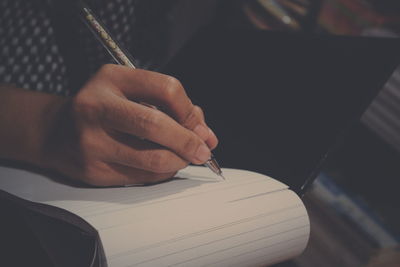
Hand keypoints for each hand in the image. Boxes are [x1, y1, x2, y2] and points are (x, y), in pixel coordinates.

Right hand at [41, 64, 217, 185]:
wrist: (57, 131)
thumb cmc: (103, 108)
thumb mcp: (132, 91)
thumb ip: (170, 106)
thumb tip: (205, 133)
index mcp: (112, 79)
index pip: (166, 89)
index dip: (190, 111)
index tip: (199, 127)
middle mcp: (97, 107)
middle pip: (156, 126)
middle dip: (188, 142)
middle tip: (203, 151)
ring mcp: (92, 142)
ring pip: (153, 159)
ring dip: (179, 161)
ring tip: (184, 158)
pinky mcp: (93, 170)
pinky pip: (143, 178)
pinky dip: (162, 174)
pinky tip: (162, 165)